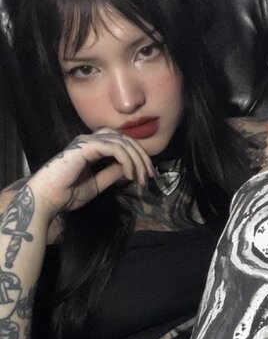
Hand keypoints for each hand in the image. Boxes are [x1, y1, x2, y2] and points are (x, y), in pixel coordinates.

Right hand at [27, 129, 154, 226]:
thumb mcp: (98, 184)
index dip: (138, 156)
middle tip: (150, 176)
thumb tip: (130, 169)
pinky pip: (114, 148)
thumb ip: (112, 174)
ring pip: (122, 142)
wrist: (47, 199)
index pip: (121, 143)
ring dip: (136, 160)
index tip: (147, 175)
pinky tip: (130, 174)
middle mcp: (89, 140)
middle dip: (141, 156)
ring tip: (141, 178)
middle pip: (125, 139)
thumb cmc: (66, 193)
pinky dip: (126, 160)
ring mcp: (86, 142)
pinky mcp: (85, 147)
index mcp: (91, 147)